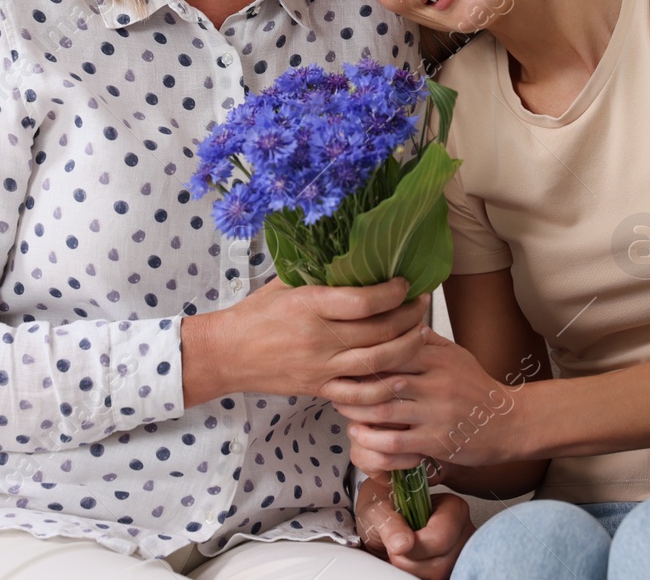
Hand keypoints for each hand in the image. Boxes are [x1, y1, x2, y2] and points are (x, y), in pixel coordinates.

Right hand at [182, 278, 428, 405]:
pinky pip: (359, 395)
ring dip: (407, 347)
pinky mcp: (318, 388)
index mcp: (309, 306)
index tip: (406, 283)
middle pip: (378, 331)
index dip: (392, 292)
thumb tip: (354, 255)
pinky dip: (385, 389)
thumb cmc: (256, 312)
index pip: (362, 302)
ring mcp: (320, 368)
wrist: (227, 353)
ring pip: (377, 363)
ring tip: (422, 332)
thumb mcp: (284, 283)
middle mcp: (318, 339)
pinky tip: (403, 375)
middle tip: (422, 302)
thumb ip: (318, 272)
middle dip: (409, 316)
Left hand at [327, 326, 518, 470]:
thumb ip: (427, 341)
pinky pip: (395, 442)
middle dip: (352, 382)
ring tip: (341, 408)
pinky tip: (358, 435)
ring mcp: (435, 413)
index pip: (392, 348)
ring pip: (383, 410)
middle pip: (382, 378)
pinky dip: (371, 439)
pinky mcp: (435, 442)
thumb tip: (400, 318)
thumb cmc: (476, 388)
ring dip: (356, 411)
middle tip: (333, 382)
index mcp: (437, 359)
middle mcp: (435, 383)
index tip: (343, 354)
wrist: (508, 423)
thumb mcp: (456, 355)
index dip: (363, 351)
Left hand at [356, 471, 475, 579]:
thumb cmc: (384, 510)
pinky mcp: (449, 569)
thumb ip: (390, 523)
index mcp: (453, 508)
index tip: (396, 543)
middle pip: (441, 563)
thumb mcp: (379, 510)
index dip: (414, 547)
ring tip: (402, 554)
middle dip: (410, 561)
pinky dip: (416, 575)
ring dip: (411, 570)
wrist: (380, 524)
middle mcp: (461, 532)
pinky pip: (435, 579)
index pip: (441, 538)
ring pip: (438, 576)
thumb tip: (403, 544)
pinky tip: (410, 563)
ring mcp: (457, 554)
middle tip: (395, 547)